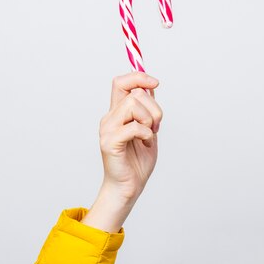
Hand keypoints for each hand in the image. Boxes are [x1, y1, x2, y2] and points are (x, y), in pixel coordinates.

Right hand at [82, 72, 162, 231]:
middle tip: (156, 127)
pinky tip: (145, 144)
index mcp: (117, 113)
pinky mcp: (109, 142)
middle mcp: (109, 118)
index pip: (121, 82)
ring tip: (149, 136)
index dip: (138, 77)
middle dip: (154, 108)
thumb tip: (151, 86)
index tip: (155, 82)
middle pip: (134, 93)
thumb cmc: (138, 160)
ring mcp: (107, 130)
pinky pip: (134, 127)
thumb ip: (147, 109)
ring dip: (150, 121)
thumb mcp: (148, 129)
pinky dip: (146, 135)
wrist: (129, 186)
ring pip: (133, 105)